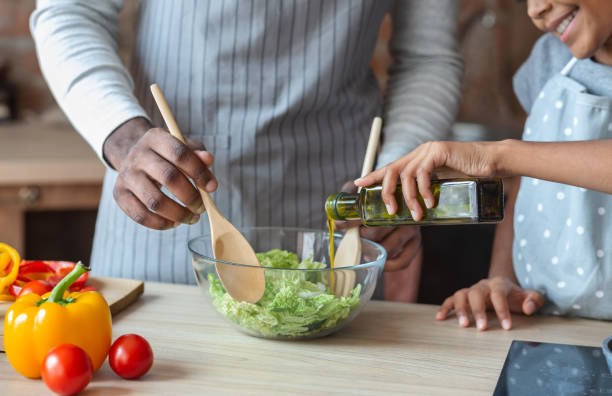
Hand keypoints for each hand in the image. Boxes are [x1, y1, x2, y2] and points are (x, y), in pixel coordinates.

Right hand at [103, 117, 217, 229]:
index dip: (199, 172)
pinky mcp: (119, 194)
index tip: (212, 187)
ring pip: (154, 201)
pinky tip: (174, 222)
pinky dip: (161, 223)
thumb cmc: (167, 155)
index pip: (180, 154)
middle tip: (202, 207)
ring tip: (191, 217)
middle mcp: (138, 155)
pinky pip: (140, 215)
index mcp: (156, 138)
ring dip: (178, 214)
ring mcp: (126, 175)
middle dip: (191, 197)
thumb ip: (198, 155)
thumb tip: (208, 160)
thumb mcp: (184, 147)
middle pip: (168, 178)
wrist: (134, 157)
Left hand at [335, 182, 420, 271]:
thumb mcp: (361, 194)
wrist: (401, 198)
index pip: (366, 212)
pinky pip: (402, 261)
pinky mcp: (415, 243)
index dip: (349, 221)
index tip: (337, 225)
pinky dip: (388, 266)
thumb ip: (347, 203)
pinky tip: (378, 263)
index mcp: (390, 200)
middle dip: (360, 237)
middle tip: (351, 239)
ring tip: (363, 252)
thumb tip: (332, 220)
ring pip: (388, 248)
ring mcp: (411, 230)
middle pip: (376, 231)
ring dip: (372, 252)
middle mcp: (402, 215)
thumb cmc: (377, 198)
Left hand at [354, 141, 502, 220]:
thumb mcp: (443, 183)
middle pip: (392, 170)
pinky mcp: (439, 151)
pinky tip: (430, 202)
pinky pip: (423, 173)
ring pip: (406, 175)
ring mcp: (428, 150)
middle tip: (391, 211)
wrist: (492, 162)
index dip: (373, 175)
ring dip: (409, 198)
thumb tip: (415, 209)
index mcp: (417, 159)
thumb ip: (428, 189)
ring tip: (418, 214)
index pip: (391, 167)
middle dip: (387, 192)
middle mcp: (419, 152)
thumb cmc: (469, 175)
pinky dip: (424, 190)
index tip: (358, 185)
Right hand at [435, 276, 543, 330]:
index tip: (506, 327)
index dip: (502, 310)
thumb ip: (534, 300)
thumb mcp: (530, 297)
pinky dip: (445, 308)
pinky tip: (440, 318)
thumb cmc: (516, 297)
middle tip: (482, 328)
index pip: (499, 295)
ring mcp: (471, 290)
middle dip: (478, 311)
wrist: (503, 289)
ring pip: (461, 295)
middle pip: (476, 294)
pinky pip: (451, 299)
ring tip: (464, 325)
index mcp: (499, 284)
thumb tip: (528, 308)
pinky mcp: (463, 296)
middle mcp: (482, 285)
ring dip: (461, 310)